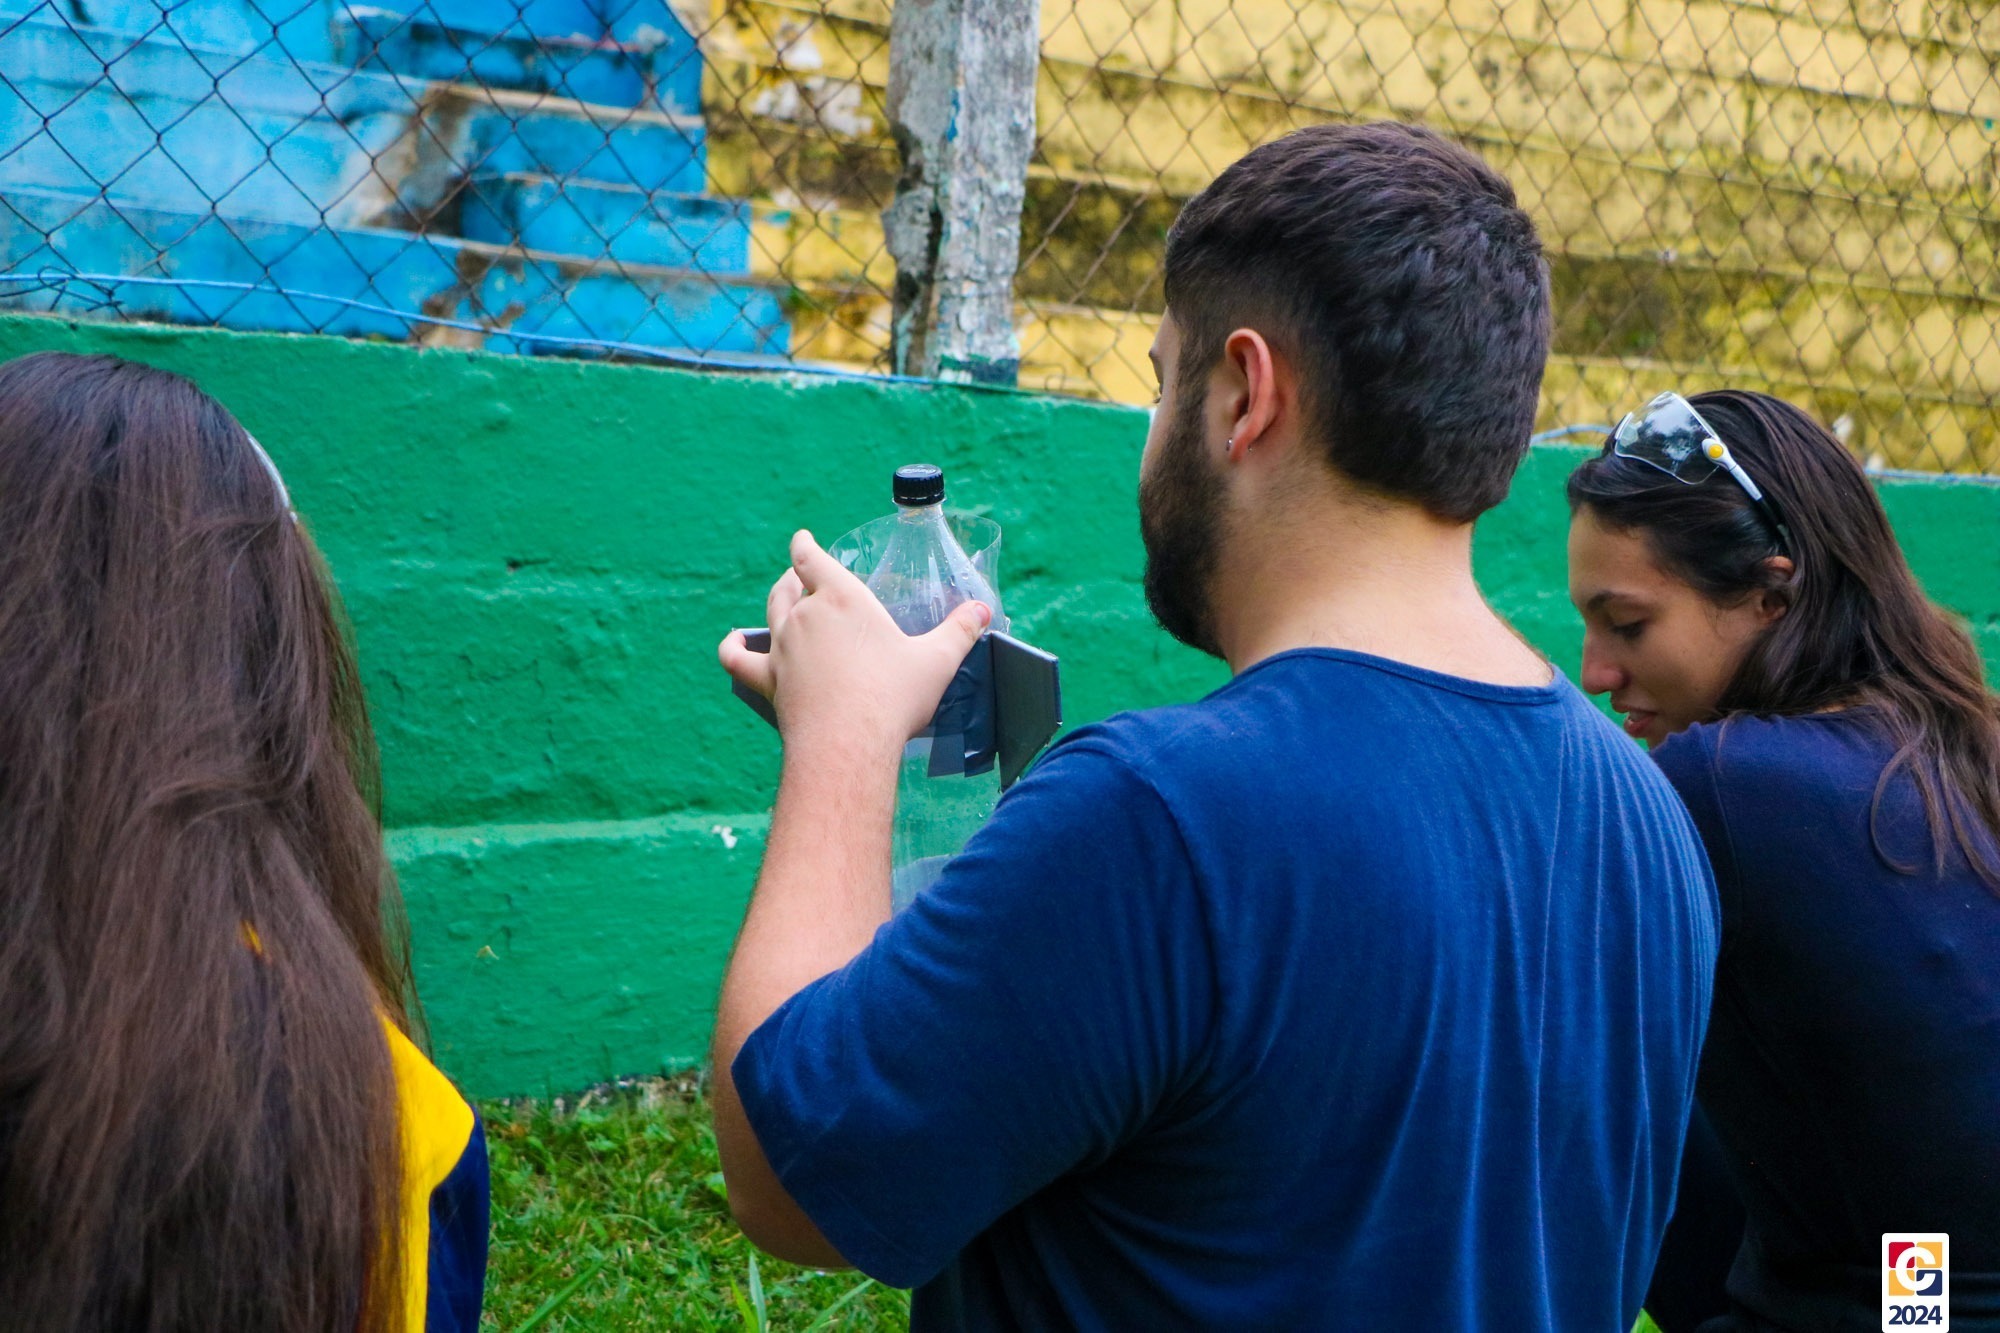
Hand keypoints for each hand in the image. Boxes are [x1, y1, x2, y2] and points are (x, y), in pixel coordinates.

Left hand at [718, 530, 990, 753]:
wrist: (847, 743)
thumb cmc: (893, 697)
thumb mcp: (937, 661)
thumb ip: (960, 632)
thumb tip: (982, 612)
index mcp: (842, 598)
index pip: (811, 558)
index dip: (805, 546)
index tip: (802, 538)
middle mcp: (804, 615)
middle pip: (788, 585)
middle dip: (794, 577)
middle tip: (801, 576)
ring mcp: (781, 648)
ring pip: (769, 615)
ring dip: (775, 603)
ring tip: (782, 600)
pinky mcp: (767, 681)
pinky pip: (737, 659)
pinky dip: (732, 648)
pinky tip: (733, 643)